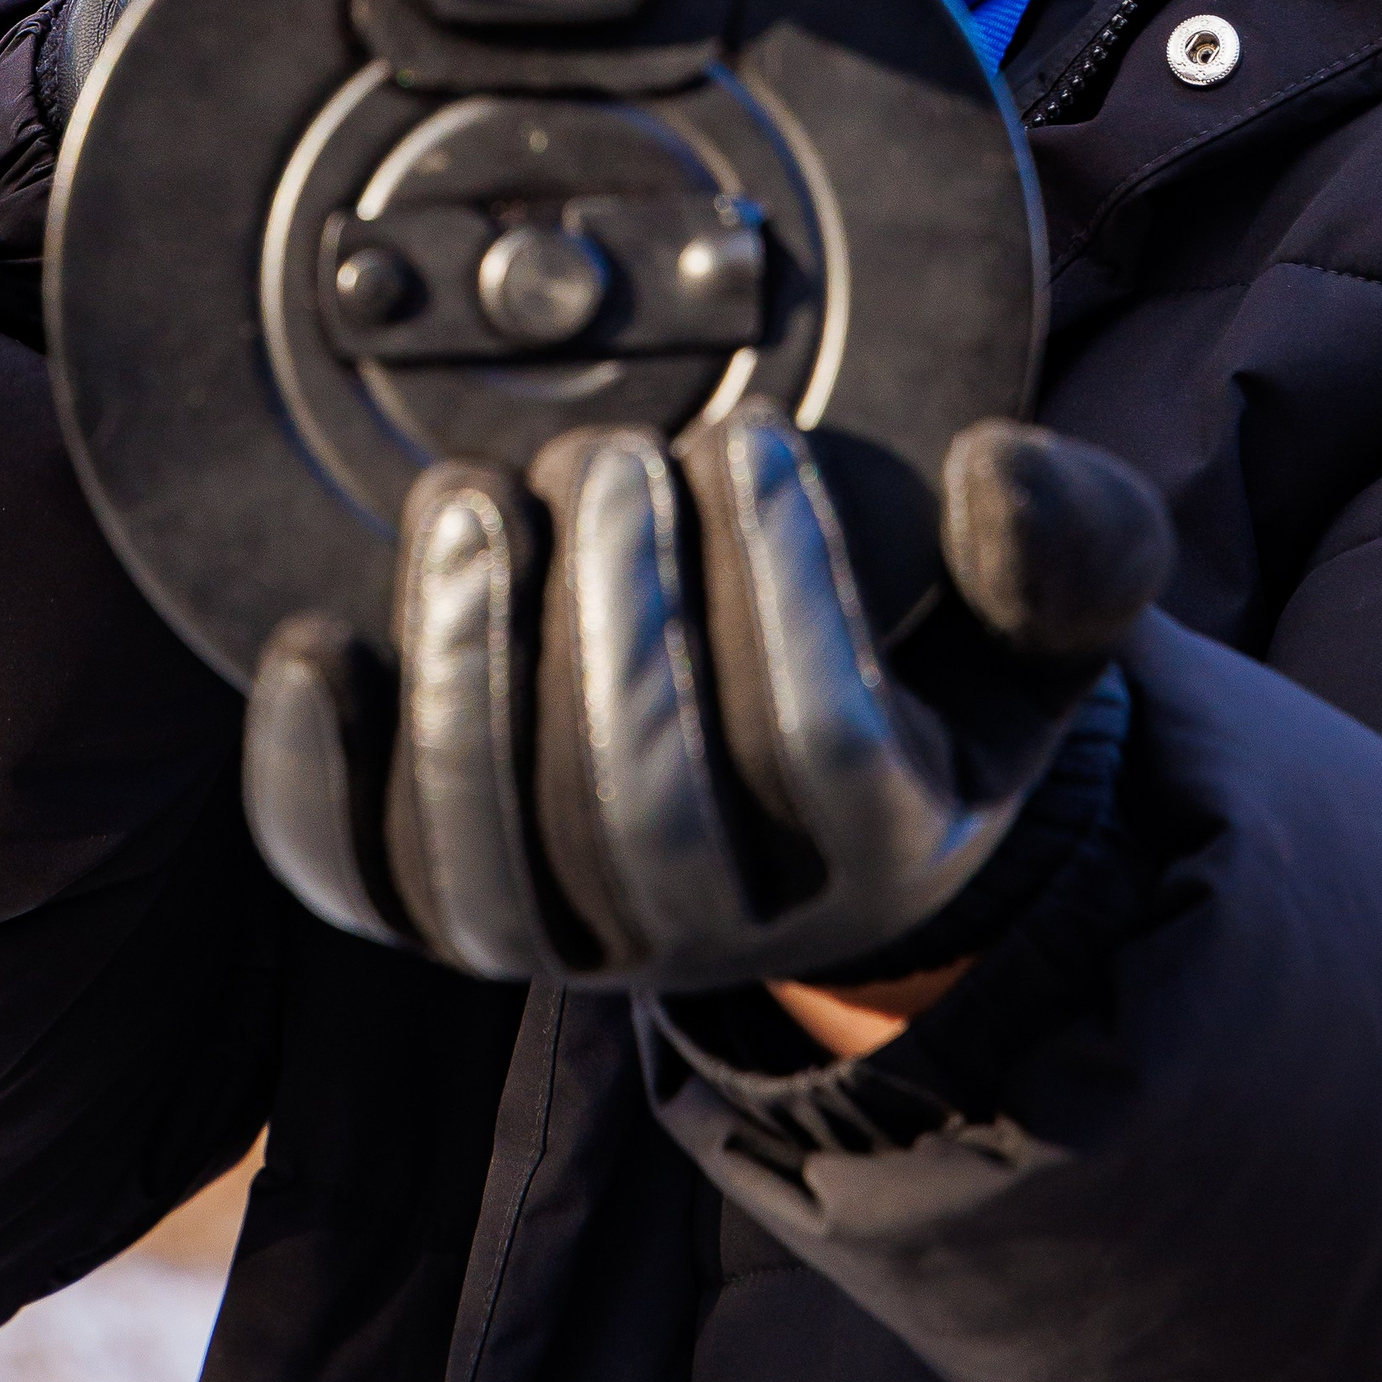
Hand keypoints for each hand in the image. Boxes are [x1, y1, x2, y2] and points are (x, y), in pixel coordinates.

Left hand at [242, 401, 1170, 994]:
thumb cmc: (928, 671)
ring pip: (492, 872)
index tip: (749, 433)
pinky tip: (315, 641)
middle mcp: (726, 932)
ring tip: (464, 499)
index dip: (781, 584)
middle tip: (602, 453)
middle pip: (646, 818)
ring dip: (465, 672)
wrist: (826, 812)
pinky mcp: (449, 922)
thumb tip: (998, 467)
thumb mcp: (1035, 621)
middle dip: (614, 622)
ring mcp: (575, 947)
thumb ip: (1066, 546)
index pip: (826, 745)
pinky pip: (358, 889)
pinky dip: (314, 781)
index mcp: (888, 854)